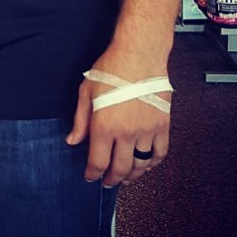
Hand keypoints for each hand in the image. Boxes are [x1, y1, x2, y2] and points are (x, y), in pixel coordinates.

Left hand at [66, 49, 170, 187]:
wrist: (139, 54)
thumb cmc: (111, 68)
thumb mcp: (86, 92)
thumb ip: (80, 120)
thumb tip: (73, 140)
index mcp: (104, 126)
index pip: (97, 162)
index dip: (92, 173)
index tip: (90, 177)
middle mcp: (126, 133)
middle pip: (120, 169)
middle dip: (112, 179)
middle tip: (107, 182)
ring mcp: (147, 131)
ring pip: (141, 165)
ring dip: (133, 176)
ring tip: (126, 177)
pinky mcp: (162, 126)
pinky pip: (160, 153)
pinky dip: (153, 164)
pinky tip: (146, 164)